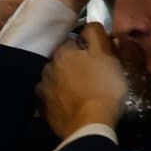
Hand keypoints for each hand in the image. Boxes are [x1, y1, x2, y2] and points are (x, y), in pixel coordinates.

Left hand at [36, 23, 126, 137]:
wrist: (90, 124)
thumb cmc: (103, 87)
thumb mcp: (107, 55)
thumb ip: (95, 35)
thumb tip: (88, 26)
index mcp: (62, 53)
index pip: (74, 41)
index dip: (87, 48)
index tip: (98, 58)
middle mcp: (47, 68)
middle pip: (62, 60)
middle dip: (73, 65)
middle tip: (91, 76)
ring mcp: (43, 90)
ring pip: (55, 79)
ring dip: (64, 81)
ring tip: (81, 91)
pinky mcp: (44, 109)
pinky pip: (52, 98)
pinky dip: (59, 99)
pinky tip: (71, 104)